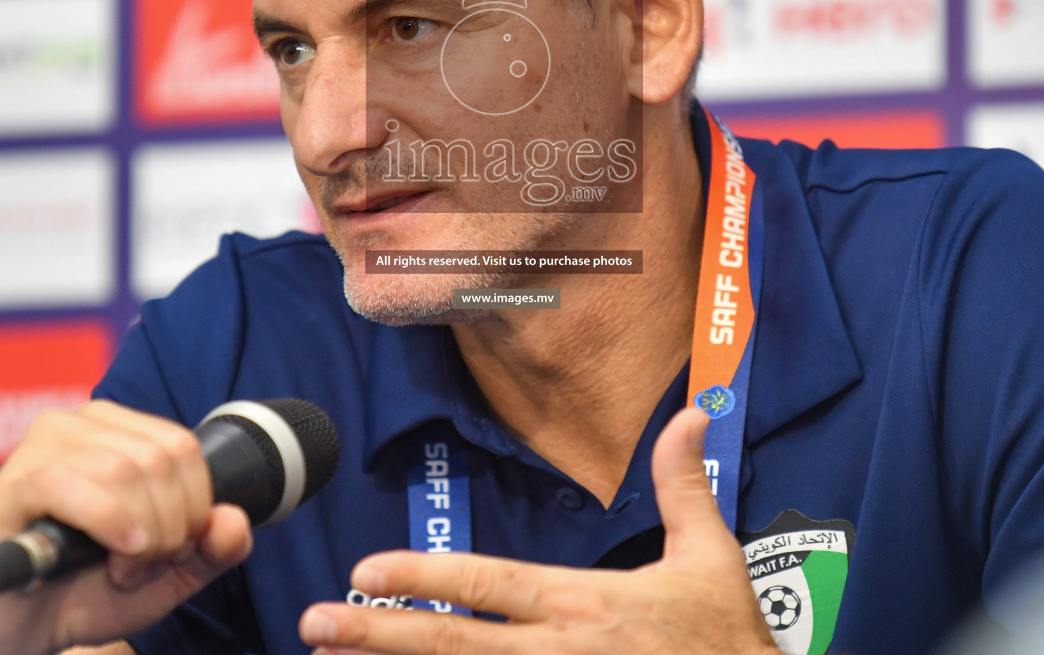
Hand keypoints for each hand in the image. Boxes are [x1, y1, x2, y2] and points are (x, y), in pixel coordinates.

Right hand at [0, 400, 251, 654]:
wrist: (14, 634)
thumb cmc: (84, 592)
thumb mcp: (167, 575)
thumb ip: (212, 550)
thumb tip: (234, 518)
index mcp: (118, 431)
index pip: (183, 447)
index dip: (194, 508)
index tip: (173, 551)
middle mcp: (79, 425)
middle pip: (161, 458)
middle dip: (169, 526)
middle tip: (141, 566)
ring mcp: (41, 447)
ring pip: (125, 469)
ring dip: (139, 535)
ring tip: (118, 569)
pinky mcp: (12, 484)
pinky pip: (71, 485)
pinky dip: (108, 523)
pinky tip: (114, 553)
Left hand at [298, 406, 777, 654]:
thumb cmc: (730, 642)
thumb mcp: (712, 557)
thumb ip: (684, 484)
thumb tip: (691, 412)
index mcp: (588, 604)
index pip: (492, 585)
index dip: (425, 575)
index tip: (364, 569)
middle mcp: (563, 653)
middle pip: (454, 645)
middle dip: (379, 633)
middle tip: (313, 624)